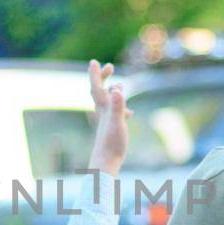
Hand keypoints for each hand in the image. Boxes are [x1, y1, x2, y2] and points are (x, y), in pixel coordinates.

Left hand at [87, 59, 130, 176]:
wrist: (106, 163)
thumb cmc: (111, 144)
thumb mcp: (117, 122)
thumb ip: (117, 106)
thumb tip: (117, 89)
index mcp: (103, 109)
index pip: (97, 87)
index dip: (96, 74)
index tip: (94, 61)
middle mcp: (103, 113)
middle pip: (101, 91)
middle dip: (104, 78)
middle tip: (110, 67)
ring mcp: (107, 122)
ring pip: (108, 102)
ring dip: (113, 92)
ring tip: (119, 86)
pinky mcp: (112, 130)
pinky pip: (116, 114)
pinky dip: (122, 108)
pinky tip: (129, 113)